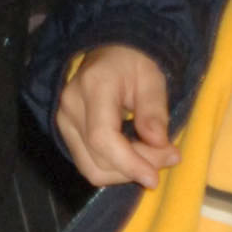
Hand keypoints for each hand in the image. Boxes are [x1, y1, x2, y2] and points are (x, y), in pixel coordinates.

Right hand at [55, 39, 179, 186]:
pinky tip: (134, 155)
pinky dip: (115, 168)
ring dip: (125, 172)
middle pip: (98, 158)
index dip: (128, 163)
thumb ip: (155, 111)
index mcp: (93, 86)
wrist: (108, 53)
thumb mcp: (153, 78)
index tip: (154, 178)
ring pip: (92, 168)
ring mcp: (63, 121)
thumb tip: (158, 144)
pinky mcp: (65, 133)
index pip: (102, 137)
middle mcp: (70, 106)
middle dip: (135, 167)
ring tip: (152, 155)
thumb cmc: (133, 63)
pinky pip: (89, 164)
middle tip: (169, 155)